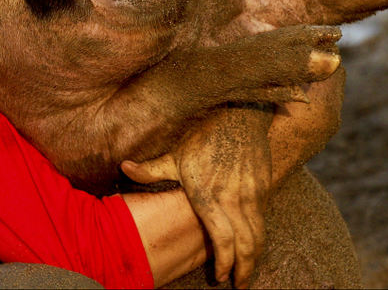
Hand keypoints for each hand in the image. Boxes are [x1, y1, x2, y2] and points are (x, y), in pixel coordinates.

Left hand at [121, 107, 272, 287]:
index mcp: (209, 195)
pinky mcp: (263, 188)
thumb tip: (124, 168)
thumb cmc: (205, 136)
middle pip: (246, 244)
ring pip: (259, 234)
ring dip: (255, 256)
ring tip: (247, 270)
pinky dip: (259, 236)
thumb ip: (152, 169)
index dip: (223, 261)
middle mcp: (234, 198)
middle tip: (239, 284)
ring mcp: (252, 194)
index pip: (222, 239)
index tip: (219, 276)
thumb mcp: (176, 153)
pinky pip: (263, 219)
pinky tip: (253, 243)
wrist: (242, 115)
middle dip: (244, 269)